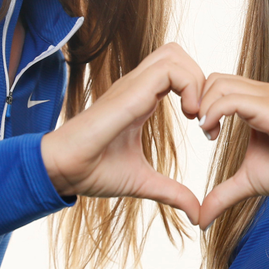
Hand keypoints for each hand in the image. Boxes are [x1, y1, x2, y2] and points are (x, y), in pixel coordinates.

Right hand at [40, 43, 202, 223]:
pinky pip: (168, 69)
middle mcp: (138, 87)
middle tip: (203, 117)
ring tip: (195, 115)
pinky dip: (189, 86)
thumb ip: (172, 193)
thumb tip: (196, 214)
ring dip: (195, 80)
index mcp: (141, 100)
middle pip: (177, 54)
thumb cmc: (93, 171)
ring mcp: (132, 86)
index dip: (199, 93)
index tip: (205, 128)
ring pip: (174, 54)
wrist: (63, 171)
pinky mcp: (130, 92)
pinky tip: (188, 116)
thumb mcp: (143, 182)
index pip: (176, 72)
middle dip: (200, 80)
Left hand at [196, 74, 268, 228]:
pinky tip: (214, 135)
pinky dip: (214, 113)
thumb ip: (222, 194)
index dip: (202, 103)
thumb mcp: (248, 182)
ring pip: (218, 84)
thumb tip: (201, 219)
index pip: (217, 84)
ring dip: (204, 107)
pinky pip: (231, 100)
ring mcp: (267, 98)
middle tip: (202, 130)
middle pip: (214, 79)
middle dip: (197, 101)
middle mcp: (261, 93)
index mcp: (256, 101)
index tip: (204, 131)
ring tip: (208, 133)